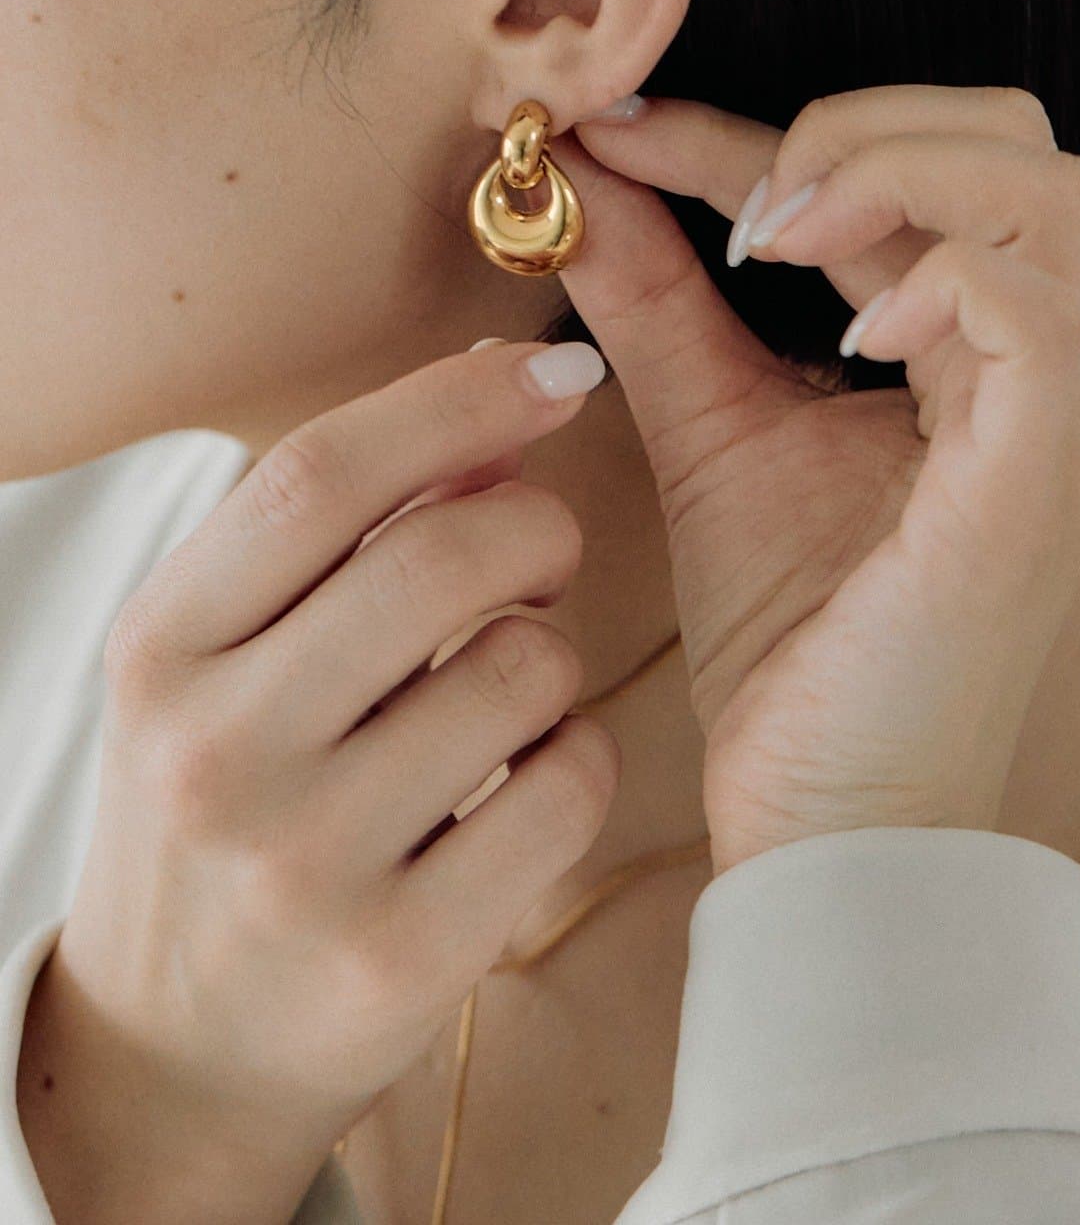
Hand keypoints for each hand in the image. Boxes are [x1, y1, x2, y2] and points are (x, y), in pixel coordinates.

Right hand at [18, 340, 619, 1224]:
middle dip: (538, 527)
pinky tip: (529, 777)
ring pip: (526, 670)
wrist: (176, 1047)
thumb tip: (496, 396)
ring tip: (510, 688)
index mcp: (160, 647)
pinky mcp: (398, 961)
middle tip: (542, 553)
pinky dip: (578, 757)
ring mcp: (303, 868)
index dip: (460, 403)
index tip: (559, 371)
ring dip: (554, 654)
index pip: (320, 475)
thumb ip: (352, 526)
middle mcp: (214, 754)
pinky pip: (566, 791)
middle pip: (441, 560)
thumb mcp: (233, 655)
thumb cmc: (226, 802)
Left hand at [565, 85, 1079, 874]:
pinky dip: (931, 275)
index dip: (760, 131)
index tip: (624, 131)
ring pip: (1038, 192)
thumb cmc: (793, 644)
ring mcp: (1060, 416)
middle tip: (737, 203)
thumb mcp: (712, 432)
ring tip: (775, 239)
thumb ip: (659, 303)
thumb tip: (582, 179)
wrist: (836, 816)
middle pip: (1016, 140)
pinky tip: (843, 334)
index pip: (910, 167)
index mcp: (978, 354)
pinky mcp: (1043, 472)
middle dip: (863, 123)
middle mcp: (1043, 367)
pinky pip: (1030, 308)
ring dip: (891, 173)